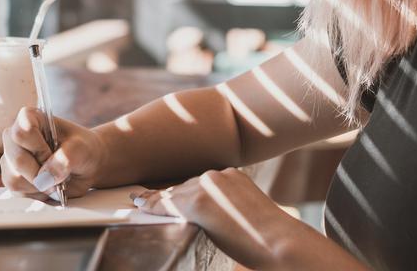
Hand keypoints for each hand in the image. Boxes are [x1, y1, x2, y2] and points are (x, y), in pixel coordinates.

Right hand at [0, 107, 107, 199]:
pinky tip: (48, 184)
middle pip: (17, 159)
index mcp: (28, 118)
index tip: (54, 152)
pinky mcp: (11, 178)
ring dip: (39, 184)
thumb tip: (44, 178)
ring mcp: (10, 159)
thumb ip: (66, 158)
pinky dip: (37, 193)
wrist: (85, 165)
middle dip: (41, 171)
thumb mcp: (81, 148)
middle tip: (59, 170)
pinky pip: (17, 192)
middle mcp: (14, 137)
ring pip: (14, 179)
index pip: (21, 133)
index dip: (39, 149)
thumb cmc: (82, 149)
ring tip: (54, 177)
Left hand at [133, 168, 301, 269]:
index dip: (178, 189)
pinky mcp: (197, 199)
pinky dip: (153, 204)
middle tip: (143, 197)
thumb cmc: (266, 236)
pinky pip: (168, 202)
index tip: (165, 191)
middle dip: (167, 194)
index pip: (197, 182)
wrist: (277, 241)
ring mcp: (207, 185)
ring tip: (139, 200)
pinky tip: (140, 204)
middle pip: (183, 185)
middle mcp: (218, 175)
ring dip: (158, 199)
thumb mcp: (245, 212)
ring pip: (174, 193)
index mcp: (232, 176)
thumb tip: (209, 216)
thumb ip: (225, 206)